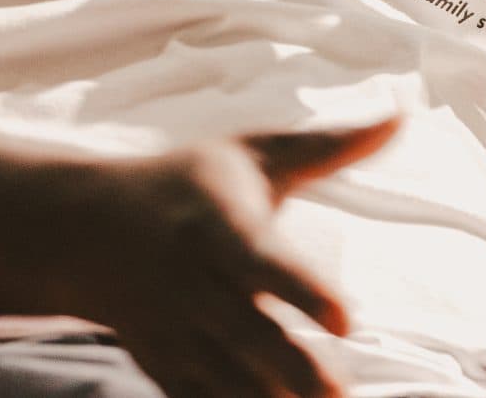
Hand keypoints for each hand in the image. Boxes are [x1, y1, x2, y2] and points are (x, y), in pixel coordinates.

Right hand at [37, 120, 397, 397]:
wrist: (83, 230)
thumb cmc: (185, 182)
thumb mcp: (251, 154)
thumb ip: (329, 146)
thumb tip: (403, 115)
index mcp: (219, 228)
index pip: (263, 263)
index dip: (304, 292)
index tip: (348, 320)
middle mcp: (195, 284)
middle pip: (249, 335)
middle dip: (296, 369)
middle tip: (341, 391)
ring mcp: (175, 330)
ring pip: (225, 378)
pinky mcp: (163, 362)